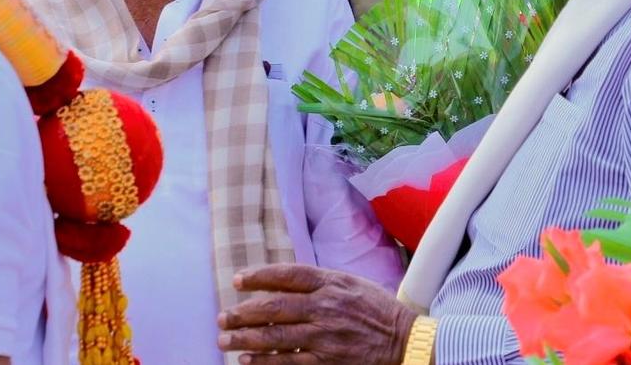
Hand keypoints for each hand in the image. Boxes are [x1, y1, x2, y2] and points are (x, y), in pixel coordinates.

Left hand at [217, 264, 417, 364]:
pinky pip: (289, 362)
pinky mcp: (328, 362)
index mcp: (332, 283)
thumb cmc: (378, 311)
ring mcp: (326, 337)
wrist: (407, 342)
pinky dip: (265, 362)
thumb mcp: (352, 284)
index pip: (287, 275)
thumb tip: (282, 282)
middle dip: (243, 313)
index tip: (238, 280)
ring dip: (246, 339)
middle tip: (222, 319)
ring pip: (276, 337)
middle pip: (274, 308)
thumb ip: (320, 281)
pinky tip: (247, 362)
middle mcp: (326, 307)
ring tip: (225, 341)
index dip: (259, 277)